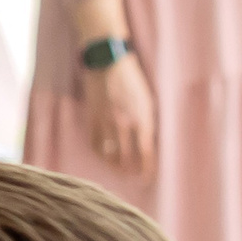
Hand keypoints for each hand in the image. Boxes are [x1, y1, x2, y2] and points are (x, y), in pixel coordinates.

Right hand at [85, 52, 155, 175]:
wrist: (108, 62)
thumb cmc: (132, 80)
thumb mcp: (148, 101)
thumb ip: (148, 123)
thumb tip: (149, 144)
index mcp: (141, 119)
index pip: (145, 153)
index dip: (147, 169)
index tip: (147, 178)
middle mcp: (123, 123)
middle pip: (126, 159)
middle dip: (131, 172)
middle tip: (133, 178)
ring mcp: (105, 122)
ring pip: (109, 154)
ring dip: (115, 167)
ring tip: (120, 172)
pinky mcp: (92, 118)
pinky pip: (94, 143)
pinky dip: (100, 154)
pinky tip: (105, 157)